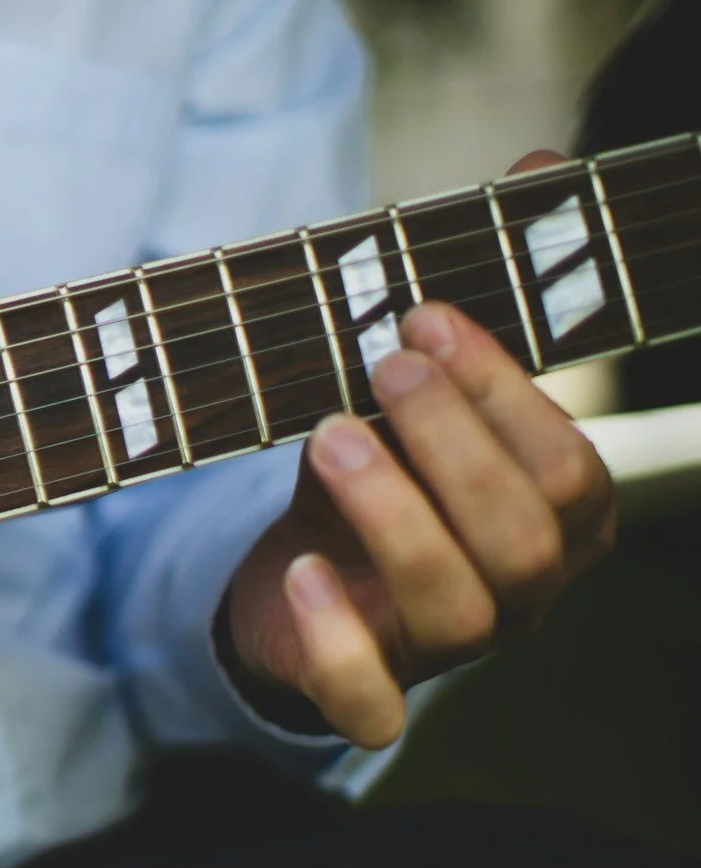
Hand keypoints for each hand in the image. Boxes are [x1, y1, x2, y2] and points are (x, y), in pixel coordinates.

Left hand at [224, 154, 617, 746]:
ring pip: (460, 608)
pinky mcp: (365, 691)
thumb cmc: (380, 469)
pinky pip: (372, 703)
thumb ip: (485, 287)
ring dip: (396, 514)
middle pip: (525, 537)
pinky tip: (299, 570)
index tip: (426, 313)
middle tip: (381, 362)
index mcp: (561, 518)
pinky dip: (338, 644)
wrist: (298, 577)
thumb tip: (536, 164)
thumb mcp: (420, 380)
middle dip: (454, 442)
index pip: (569, 464)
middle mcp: (522, 591)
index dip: (506, 390)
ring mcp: (447, 650)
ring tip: (329, 432)